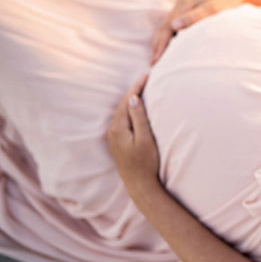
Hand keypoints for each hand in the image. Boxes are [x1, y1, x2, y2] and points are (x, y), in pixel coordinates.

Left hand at [107, 74, 160, 195]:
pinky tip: (137, 110)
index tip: (147, 75)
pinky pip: (124, 120)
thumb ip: (139, 118)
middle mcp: (113, 131)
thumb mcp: (145, 139)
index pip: (128, 101)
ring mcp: (115, 138)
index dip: (137, 87)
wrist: (140, 186)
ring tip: (142, 90)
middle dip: (134, 91)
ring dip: (132, 101)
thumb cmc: (145, 163)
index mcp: (119, 128)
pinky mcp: (119, 143)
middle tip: (146, 79)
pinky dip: (131, 111)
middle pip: (123, 105)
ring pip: (123, 113)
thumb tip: (134, 99)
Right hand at [151, 0, 256, 63]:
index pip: (167, 27)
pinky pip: (174, 27)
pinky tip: (168, 49)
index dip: (161, 44)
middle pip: (163, 28)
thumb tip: (174, 26)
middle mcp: (180, 5)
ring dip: (161, 43)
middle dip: (157, 46)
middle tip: (153, 64)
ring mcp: (184, 8)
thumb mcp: (212, 8)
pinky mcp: (189, 12)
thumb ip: (194, 17)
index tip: (157, 60)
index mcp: (184, 3)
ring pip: (167, 28)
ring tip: (157, 59)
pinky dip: (169, 39)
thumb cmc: (227, 2)